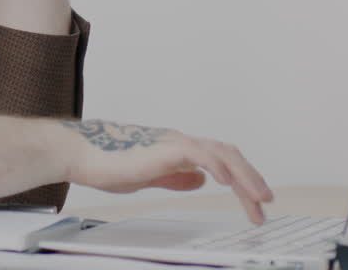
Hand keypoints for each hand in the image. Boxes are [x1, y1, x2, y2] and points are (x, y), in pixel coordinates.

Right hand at [56, 120, 273, 223]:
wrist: (81, 152)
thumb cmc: (107, 163)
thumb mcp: (150, 176)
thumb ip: (175, 177)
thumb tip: (200, 180)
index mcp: (179, 150)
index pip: (221, 161)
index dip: (242, 180)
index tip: (254, 204)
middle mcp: (182, 143)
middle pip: (228, 155)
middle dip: (251, 180)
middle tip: (265, 204)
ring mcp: (174, 143)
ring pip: (220, 153)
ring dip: (243, 175)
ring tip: (258, 197)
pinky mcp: (164, 147)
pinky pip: (198, 153)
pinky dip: (216, 165)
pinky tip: (226, 179)